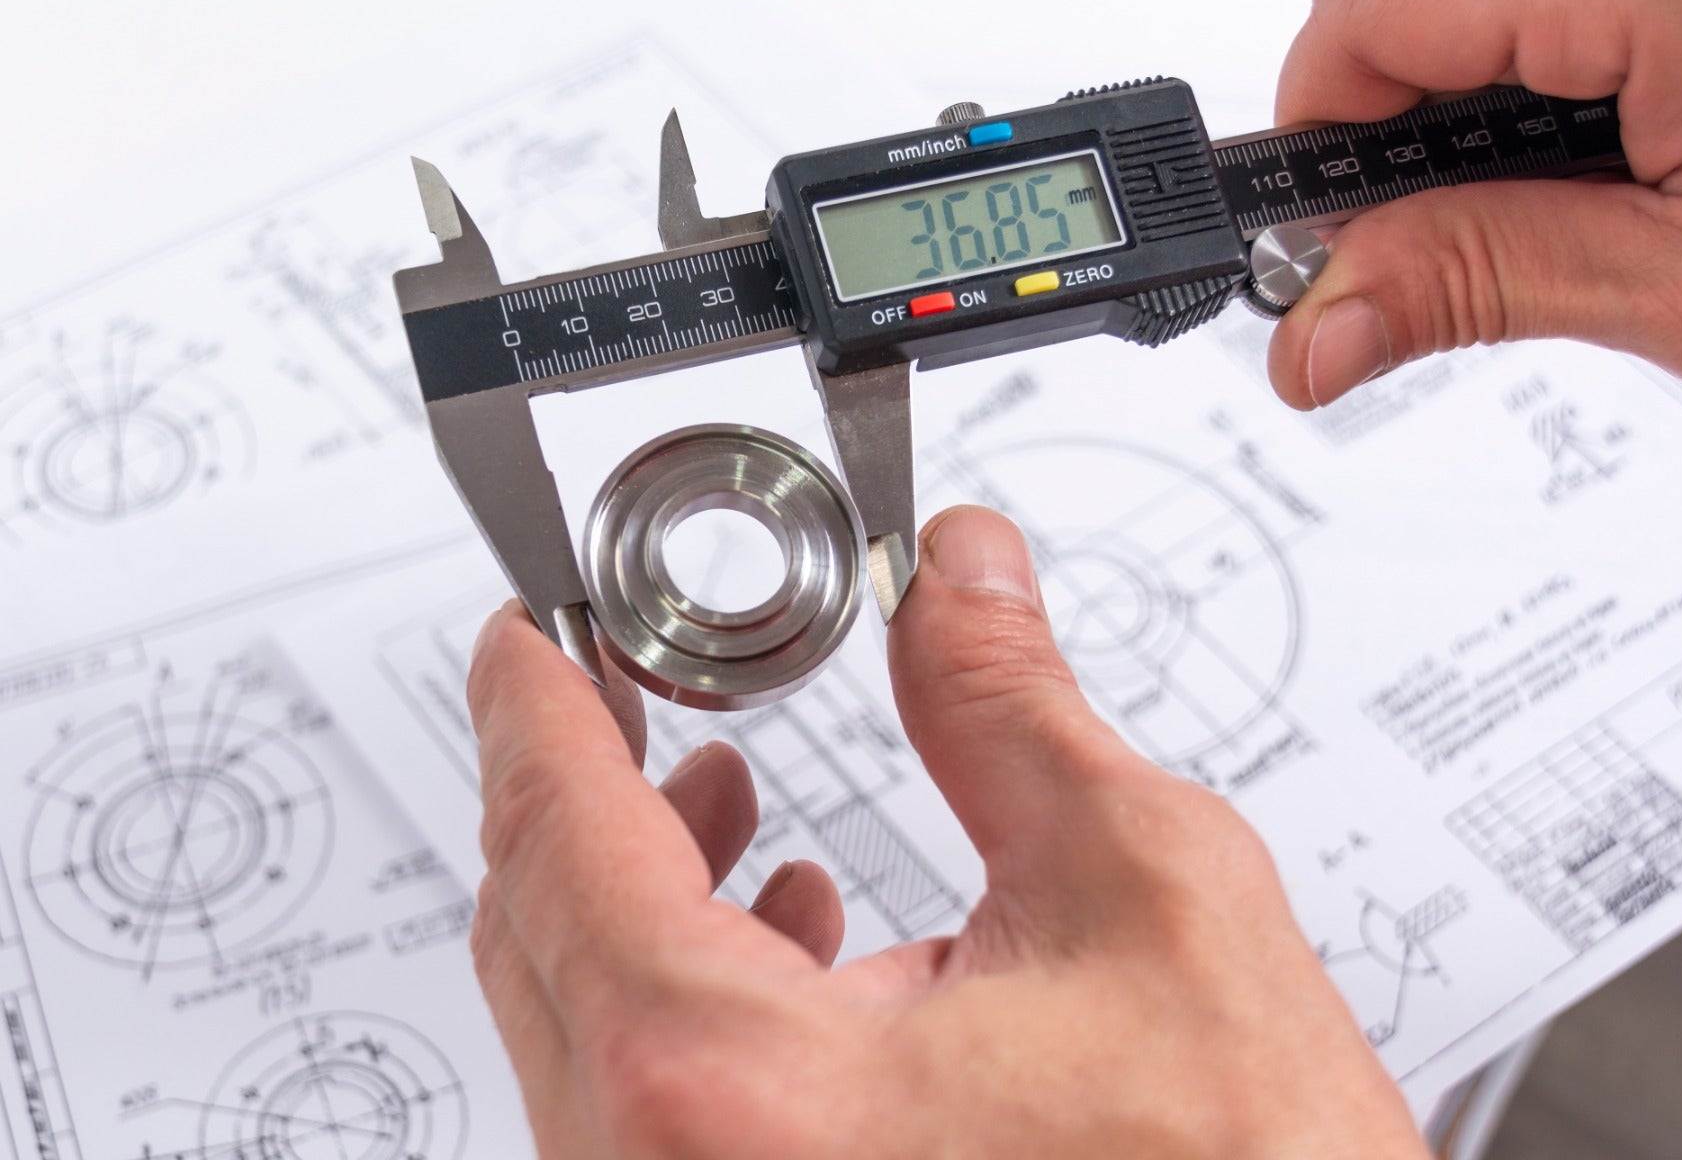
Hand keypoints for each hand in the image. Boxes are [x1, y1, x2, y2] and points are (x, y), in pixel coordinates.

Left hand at [466, 507, 1427, 1158]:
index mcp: (734, 1090)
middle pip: (541, 934)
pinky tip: (797, 930)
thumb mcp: (1142, 891)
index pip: (563, 839)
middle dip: (583, 784)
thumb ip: (1009, 707)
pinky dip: (691, 995)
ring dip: (638, 888)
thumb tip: (958, 581)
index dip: (537, 703)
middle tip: (623, 684)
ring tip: (717, 790)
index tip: (533, 635)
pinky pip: (647, 1109)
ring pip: (585, 1026)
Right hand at [1266, 0, 1681, 408]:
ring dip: (1435, 72)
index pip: (1381, 3)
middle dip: (1369, 96)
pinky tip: (1557, 126)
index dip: (1319, 122)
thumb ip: (1476, 283)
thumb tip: (1316, 326)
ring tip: (1499, 181)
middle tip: (1403, 219)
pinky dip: (1501, 47)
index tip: (1320, 225)